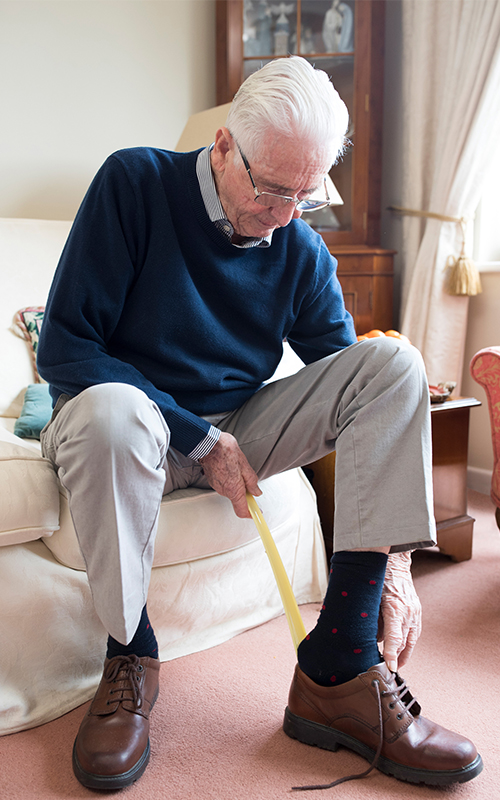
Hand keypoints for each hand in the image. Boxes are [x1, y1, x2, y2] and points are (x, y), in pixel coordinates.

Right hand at [199, 432, 261, 518]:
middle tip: (247, 475)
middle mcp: (223, 491)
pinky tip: (228, 465)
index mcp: (233, 489)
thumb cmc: (225, 451)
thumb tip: (256, 491)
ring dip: (236, 481)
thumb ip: (251, 481)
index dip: (250, 514)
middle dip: (244, 490)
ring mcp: (216, 485)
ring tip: (236, 465)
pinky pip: (223, 483)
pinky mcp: (211, 480)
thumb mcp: (245, 465)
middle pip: (237, 498)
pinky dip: (228, 477)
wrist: (207, 443)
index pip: (242, 510)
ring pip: (230, 489)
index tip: (257, 512)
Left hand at [377, 551, 421, 672]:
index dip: (392, 654)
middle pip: (405, 642)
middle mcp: (408, 611)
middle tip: (389, 670)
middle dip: (398, 657)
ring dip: (404, 653)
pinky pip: (415, 632)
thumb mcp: (370, 597)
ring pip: (412, 639)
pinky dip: (409, 642)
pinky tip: (402, 649)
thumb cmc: (378, 578)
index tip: (390, 667)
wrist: (395, 562)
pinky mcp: (417, 611)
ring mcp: (415, 611)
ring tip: (396, 664)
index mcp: (394, 607)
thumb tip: (369, 637)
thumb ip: (370, 618)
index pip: (395, 637)